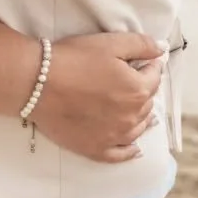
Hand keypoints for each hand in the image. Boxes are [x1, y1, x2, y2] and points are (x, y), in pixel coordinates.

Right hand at [31, 33, 165, 162]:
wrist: (36, 83)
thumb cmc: (72, 59)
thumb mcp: (108, 43)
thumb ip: (140, 44)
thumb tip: (161, 49)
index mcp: (138, 90)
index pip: (154, 76)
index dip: (147, 65)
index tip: (138, 61)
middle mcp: (132, 116)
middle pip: (147, 102)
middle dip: (141, 90)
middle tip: (125, 80)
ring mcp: (115, 136)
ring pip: (138, 127)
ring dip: (139, 116)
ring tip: (131, 108)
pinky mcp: (97, 149)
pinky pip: (121, 154)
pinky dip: (130, 151)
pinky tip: (134, 148)